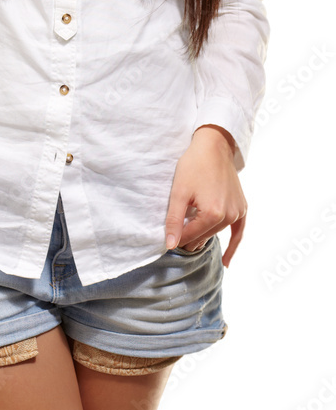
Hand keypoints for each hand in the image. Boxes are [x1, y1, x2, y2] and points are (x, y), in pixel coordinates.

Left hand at [164, 125, 246, 267]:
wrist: (214, 147)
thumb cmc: (193, 166)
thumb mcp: (178, 192)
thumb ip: (174, 220)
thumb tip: (170, 245)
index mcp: (213, 214)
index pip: (190, 237)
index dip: (176, 238)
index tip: (166, 238)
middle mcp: (229, 216)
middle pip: (203, 237)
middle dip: (189, 237)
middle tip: (175, 234)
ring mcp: (238, 213)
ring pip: (216, 233)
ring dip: (203, 234)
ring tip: (189, 236)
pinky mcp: (243, 208)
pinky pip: (239, 232)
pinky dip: (232, 246)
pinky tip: (226, 262)